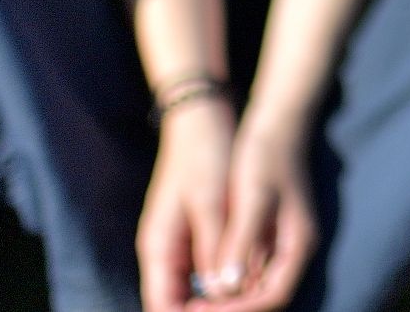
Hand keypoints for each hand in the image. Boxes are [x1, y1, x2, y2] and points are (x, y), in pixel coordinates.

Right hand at [138, 97, 233, 311]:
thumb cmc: (204, 156)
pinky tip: (250, 281)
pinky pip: (207, 271)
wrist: (204, 118)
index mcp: (158, 249)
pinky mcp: (196, 233)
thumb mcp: (212, 203)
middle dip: (211, 311)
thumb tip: (224, 292)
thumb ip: (215, 248)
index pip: (163, 309)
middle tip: (246, 308)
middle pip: (178, 305)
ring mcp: (178, 243)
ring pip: (194, 291)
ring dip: (220, 300)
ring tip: (251, 300)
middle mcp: (164, 252)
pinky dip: (226, 279)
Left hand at [196, 118, 316, 310]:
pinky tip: (202, 279)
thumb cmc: (265, 155)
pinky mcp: (269, 235)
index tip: (201, 309)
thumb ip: (241, 242)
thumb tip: (226, 288)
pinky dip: (228, 281)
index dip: (238, 310)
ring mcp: (283, 244)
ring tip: (191, 301)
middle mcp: (294, 250)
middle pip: (265, 298)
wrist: (277, 122)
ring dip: (227, 299)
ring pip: (256, 288)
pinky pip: (251, 271)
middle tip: (190, 309)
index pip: (274, 297)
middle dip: (230, 309)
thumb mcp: (251, 197)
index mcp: (298, 244)